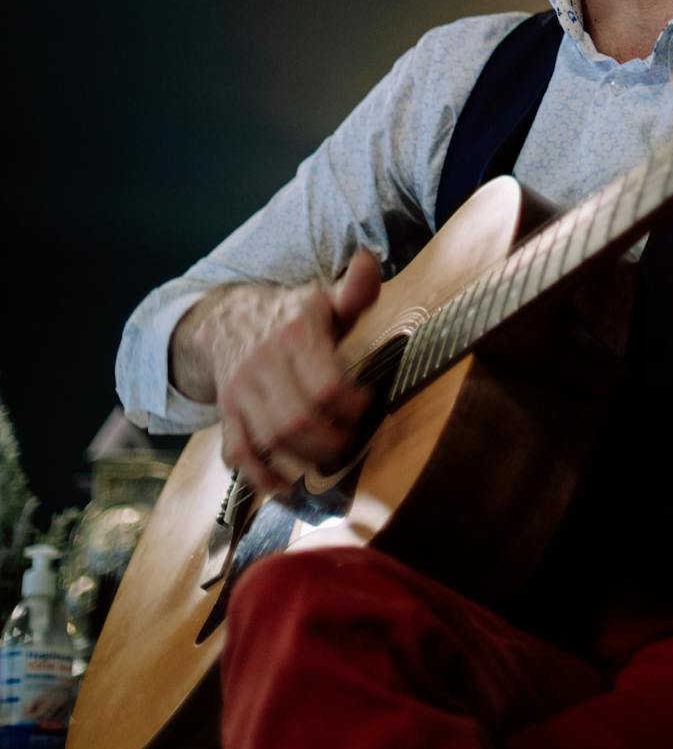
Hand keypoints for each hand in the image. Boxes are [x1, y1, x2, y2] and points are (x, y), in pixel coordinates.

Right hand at [217, 250, 380, 498]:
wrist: (229, 318)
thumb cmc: (292, 314)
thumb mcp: (325, 299)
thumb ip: (354, 290)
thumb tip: (370, 261)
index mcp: (295, 335)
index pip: (325, 385)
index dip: (351, 405)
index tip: (366, 406)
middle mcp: (263, 365)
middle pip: (296, 420)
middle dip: (330, 441)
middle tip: (351, 442)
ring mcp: (241, 392)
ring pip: (269, 439)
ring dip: (303, 460)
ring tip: (328, 462)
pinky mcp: (227, 413)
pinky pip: (236, 453)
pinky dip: (259, 477)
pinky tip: (285, 487)